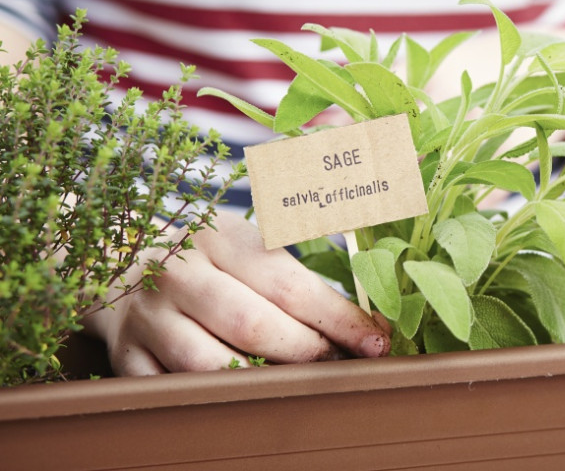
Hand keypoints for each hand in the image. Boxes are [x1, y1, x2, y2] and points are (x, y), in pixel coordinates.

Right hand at [82, 211, 390, 374]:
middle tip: (336, 364)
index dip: (337, 318)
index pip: (289, 283)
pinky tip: (244, 399)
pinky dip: (210, 399)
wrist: (118, 266)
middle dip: (305, 351)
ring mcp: (147, 317)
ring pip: (208, 363)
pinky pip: (169, 390)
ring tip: (295, 383)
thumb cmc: (208, 259)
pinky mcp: (125, 355)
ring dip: (260, 380)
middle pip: (251, 323)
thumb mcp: (247, 243)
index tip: (374, 341)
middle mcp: (179, 274)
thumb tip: (366, 320)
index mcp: (219, 238)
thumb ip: (296, 273)